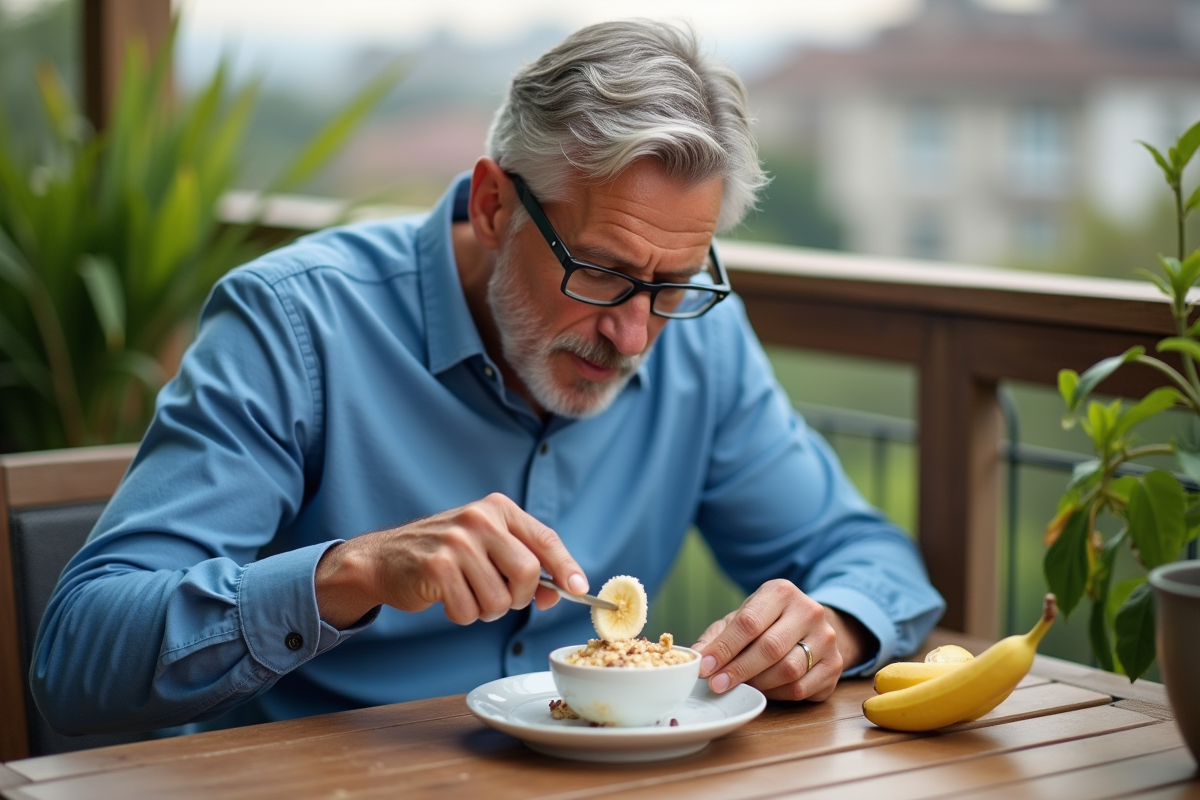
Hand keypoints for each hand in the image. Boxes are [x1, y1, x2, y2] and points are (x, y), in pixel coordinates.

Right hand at [314, 493, 586, 627]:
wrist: (383, 557)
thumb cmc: (442, 554)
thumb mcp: (486, 546)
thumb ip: (523, 562)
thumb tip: (562, 590)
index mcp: (498, 509)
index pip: (545, 539)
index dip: (566, 567)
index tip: (579, 590)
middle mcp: (480, 519)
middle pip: (527, 573)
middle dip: (518, 598)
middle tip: (499, 598)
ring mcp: (457, 541)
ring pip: (498, 599)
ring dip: (486, 610)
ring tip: (466, 594)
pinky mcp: (436, 567)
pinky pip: (468, 611)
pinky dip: (462, 615)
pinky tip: (446, 598)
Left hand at [692, 579, 847, 701]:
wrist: (810, 627)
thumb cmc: (767, 623)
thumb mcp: (740, 619)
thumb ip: (717, 637)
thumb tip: (695, 656)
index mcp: (781, 591)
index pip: (749, 622)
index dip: (725, 648)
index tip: (705, 667)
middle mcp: (809, 610)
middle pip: (770, 648)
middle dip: (739, 670)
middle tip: (717, 684)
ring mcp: (826, 638)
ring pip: (788, 670)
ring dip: (758, 683)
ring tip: (740, 686)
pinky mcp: (835, 665)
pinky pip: (801, 688)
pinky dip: (777, 694)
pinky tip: (765, 689)